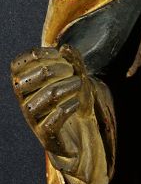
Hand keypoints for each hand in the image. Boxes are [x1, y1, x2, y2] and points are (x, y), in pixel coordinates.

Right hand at [11, 44, 92, 158]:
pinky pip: (57, 116)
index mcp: (23, 85)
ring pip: (51, 94)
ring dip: (71, 85)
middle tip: (72, 72)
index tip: (59, 55)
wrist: (79, 135)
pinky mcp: (45, 135)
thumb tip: (65, 48)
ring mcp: (33, 118)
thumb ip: (72, 60)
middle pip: (40, 74)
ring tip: (78, 85)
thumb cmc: (72, 100)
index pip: (19, 64)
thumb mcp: (75, 77)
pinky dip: (70, 106)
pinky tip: (75, 105)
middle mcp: (23, 101)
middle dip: (61, 68)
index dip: (40, 53)